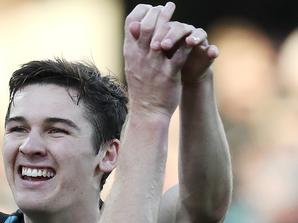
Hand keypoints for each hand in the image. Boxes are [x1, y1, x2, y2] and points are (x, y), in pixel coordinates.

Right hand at [123, 2, 191, 119]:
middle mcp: (140, 57)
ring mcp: (154, 65)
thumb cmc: (141, 88)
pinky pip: (180, 54)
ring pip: (162, 36)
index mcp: (130, 53)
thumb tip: (136, 28)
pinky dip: (187, 44)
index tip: (151, 8)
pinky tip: (193, 39)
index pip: (131, 24)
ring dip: (174, 23)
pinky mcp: (169, 74)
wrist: (147, 111)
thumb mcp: (132, 66)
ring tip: (186, 21)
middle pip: (147, 26)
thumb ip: (135, 48)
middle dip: (159, 13)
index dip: (141, 13)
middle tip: (169, 6)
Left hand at [145, 16, 218, 85]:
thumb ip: (141, 42)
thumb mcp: (149, 58)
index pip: (164, 22)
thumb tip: (131, 27)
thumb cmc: (157, 70)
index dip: (158, 28)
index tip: (151, 40)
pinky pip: (212, 50)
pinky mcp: (206, 54)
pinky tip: (212, 53)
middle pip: (180, 27)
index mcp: (167, 33)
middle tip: (164, 45)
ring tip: (190, 42)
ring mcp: (196, 43)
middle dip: (172, 34)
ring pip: (198, 33)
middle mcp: (182, 34)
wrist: (172, 86)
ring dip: (194, 36)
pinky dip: (212, 50)